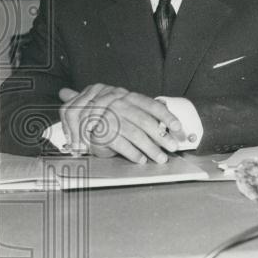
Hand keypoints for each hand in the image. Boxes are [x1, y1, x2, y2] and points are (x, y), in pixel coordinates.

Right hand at [58, 85, 184, 163]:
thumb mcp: (127, 107)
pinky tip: (141, 159)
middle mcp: (119, 105)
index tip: (177, 127)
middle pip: (146, 122)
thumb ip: (146, 110)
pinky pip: (121, 144)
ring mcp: (109, 117)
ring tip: (160, 157)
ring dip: (150, 148)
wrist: (80, 117)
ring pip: (135, 135)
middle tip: (172, 147)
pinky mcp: (100, 132)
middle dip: (161, 137)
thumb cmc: (110, 114)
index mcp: (129, 97)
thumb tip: (168, 111)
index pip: (152, 105)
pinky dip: (133, 153)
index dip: (166, 116)